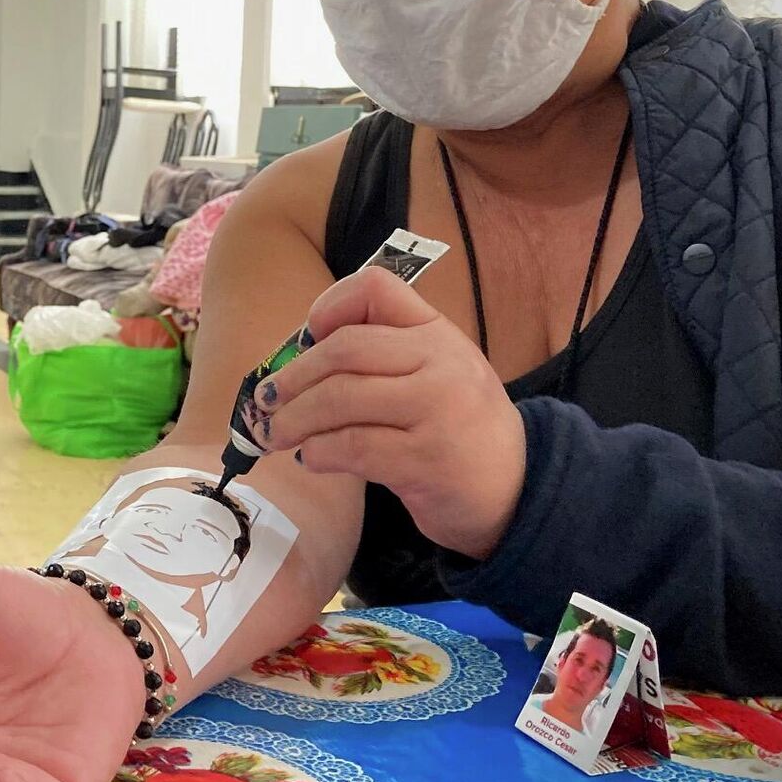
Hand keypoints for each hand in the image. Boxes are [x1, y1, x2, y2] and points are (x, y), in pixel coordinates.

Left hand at [263, 265, 525, 558]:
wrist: (516, 493)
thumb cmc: (457, 431)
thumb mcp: (434, 376)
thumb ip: (382, 359)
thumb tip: (294, 363)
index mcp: (439, 333)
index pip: (376, 288)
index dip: (330, 306)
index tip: (308, 336)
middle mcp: (442, 362)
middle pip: (344, 349)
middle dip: (293, 377)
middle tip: (265, 402)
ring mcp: (438, 410)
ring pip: (340, 398)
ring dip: (293, 418)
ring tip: (274, 434)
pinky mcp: (426, 459)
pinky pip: (352, 445)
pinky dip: (318, 452)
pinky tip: (311, 458)